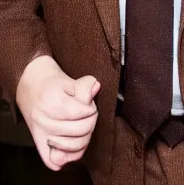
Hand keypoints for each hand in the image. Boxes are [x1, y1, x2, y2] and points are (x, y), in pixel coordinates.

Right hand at [16, 56, 100, 170]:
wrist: (30, 87)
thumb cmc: (52, 85)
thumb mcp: (69, 80)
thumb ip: (85, 85)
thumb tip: (96, 87)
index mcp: (53, 103)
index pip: (83, 112)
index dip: (91, 108)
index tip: (88, 103)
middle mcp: (44, 120)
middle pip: (81, 129)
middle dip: (91, 120)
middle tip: (87, 114)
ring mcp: (41, 133)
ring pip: (74, 145)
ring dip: (84, 136)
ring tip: (82, 125)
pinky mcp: (38, 143)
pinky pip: (55, 160)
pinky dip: (68, 156)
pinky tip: (73, 145)